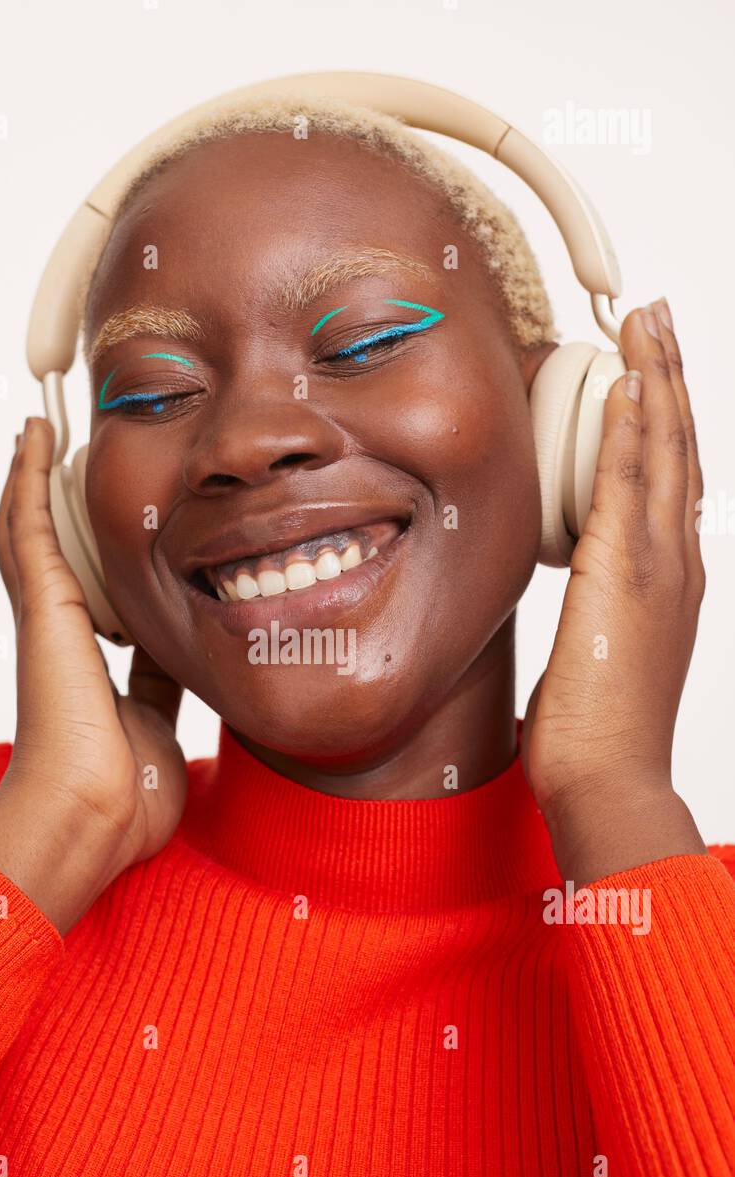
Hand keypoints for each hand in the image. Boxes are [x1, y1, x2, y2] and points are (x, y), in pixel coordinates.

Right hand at [0, 417, 186, 932]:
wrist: (95, 817)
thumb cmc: (126, 795)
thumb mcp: (158, 724)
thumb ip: (162, 688)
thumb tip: (180, 659)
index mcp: (85, 665)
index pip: (83, 593)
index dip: (89, 555)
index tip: (103, 523)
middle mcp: (58, 637)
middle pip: (48, 553)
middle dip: (49, 505)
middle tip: (53, 453)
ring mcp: (44, 620)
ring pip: (26, 531)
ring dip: (30, 479)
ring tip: (38, 433)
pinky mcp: (41, 607)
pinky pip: (27, 526)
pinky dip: (27, 477)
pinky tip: (34, 436)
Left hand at [521, 299, 707, 884]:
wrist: (607, 779)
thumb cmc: (597, 732)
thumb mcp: (599, 654)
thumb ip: (598, 614)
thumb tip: (578, 600)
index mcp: (670, 580)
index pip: (672, 480)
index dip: (665, 418)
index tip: (649, 370)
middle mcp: (677, 563)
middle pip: (680, 447)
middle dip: (668, 376)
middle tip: (657, 317)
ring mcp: (659, 567)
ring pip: (664, 451)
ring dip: (654, 379)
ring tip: (646, 322)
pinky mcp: (625, 577)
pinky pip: (631, 487)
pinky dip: (633, 430)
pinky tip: (626, 385)